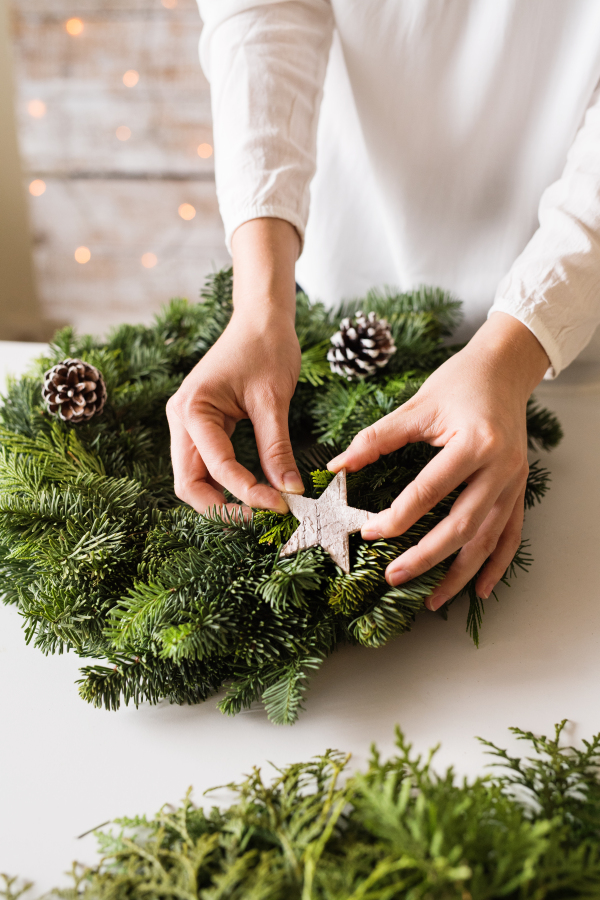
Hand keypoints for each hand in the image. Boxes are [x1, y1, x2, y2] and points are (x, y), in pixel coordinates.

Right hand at [166, 218, 304, 514]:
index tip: (282, 505)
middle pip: (189, 484)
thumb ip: (277, 450)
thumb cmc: (267, 348)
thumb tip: (290, 492)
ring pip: (195, 478)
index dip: (248, 493)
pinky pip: (206, 464)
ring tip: (261, 507)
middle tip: (262, 517)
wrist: (260, 318)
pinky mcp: (199, 425)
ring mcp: (186, 423)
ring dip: (223, 498)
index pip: (217, 467)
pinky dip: (226, 482)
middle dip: (222, 507)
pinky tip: (254, 489)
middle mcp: (180, 418)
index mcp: (192, 409)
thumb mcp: (274, 401)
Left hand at [328, 313, 549, 608]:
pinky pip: (511, 535)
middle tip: (393, 577)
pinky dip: (495, 565)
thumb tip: (338, 466)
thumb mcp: (417, 406)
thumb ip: (377, 438)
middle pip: (462, 525)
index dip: (397, 516)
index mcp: (475, 443)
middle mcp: (501, 467)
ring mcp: (514, 482)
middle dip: (426, 557)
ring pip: (487, 539)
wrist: (505, 368)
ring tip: (432, 600)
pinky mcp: (518, 489)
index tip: (367, 532)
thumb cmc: (460, 381)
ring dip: (459, 573)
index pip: (429, 491)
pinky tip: (479, 589)